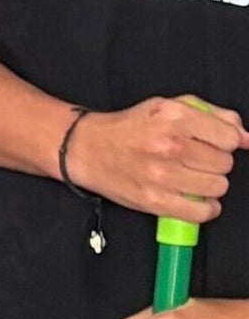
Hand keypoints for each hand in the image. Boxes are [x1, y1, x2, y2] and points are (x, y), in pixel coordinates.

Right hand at [69, 96, 243, 221]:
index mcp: (175, 117)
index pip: (230, 138)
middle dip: (214, 163)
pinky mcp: (155, 200)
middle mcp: (169, 145)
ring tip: (190, 177)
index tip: (212, 144)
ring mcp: (162, 175)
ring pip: (217, 187)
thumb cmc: (129, 128)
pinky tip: (192, 197)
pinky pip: (202, 212)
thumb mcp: (169, 106)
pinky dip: (203, 208)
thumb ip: (213, 116)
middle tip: (194, 160)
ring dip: (208, 184)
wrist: (86, 148)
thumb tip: (247, 137)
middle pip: (225, 164)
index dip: (225, 141)